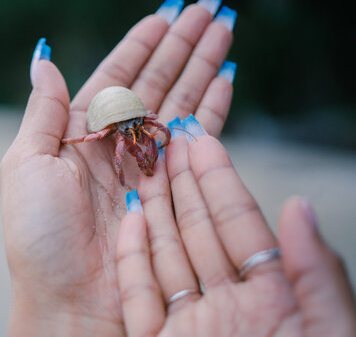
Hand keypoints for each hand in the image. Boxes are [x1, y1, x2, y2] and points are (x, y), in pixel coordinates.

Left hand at [1, 0, 235, 335]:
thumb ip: (43, 112)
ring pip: (181, 103)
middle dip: (182, 46)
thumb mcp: (25, 166)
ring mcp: (148, 165)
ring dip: (203, 67)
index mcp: (80, 134)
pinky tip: (226, 81)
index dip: (141, 45)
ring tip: (224, 32)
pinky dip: (214, 109)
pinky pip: (199, 140)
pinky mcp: (172, 188)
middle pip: (156, 83)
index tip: (164, 16)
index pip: (117, 77)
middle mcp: (116, 144)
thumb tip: (45, 58)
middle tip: (207, 10)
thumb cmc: (39, 238)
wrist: (69, 299)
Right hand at [116, 135, 355, 335]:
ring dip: (155, 210)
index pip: (239, 224)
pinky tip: (130, 220)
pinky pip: (138, 297)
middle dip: (184, 183)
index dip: (220, 180)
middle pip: (199, 231)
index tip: (203, 140)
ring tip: (146, 168)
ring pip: (166, 255)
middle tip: (170, 140)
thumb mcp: (328, 328)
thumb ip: (315, 271)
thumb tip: (299, 206)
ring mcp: (189, 325)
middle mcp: (228, 305)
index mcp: (272, 297)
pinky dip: (131, 258)